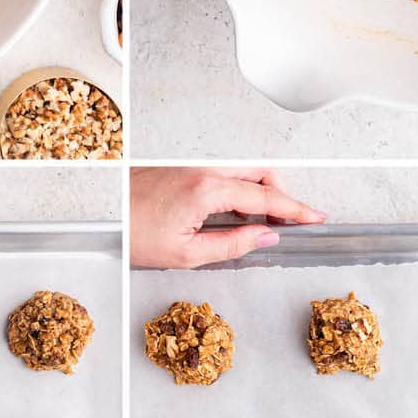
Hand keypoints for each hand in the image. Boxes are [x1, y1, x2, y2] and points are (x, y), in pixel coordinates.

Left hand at [130, 166, 325, 267]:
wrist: (102, 213)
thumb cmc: (133, 232)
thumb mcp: (187, 253)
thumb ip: (233, 244)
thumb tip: (265, 237)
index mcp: (207, 188)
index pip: (265, 198)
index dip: (295, 209)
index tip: (315, 218)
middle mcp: (202, 168)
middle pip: (260, 172)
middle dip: (281, 195)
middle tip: (289, 224)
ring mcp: (192, 164)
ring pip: (244, 169)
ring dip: (261, 191)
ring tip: (264, 223)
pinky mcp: (183, 166)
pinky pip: (226, 171)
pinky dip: (242, 187)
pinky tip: (237, 212)